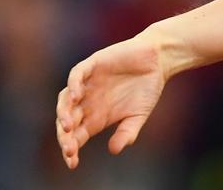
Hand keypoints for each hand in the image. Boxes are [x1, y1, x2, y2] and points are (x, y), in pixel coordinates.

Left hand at [56, 35, 165, 168]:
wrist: (159, 60)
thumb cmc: (148, 88)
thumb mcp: (139, 115)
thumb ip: (127, 132)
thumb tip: (114, 150)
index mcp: (97, 116)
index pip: (76, 135)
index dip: (71, 149)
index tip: (72, 162)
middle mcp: (88, 101)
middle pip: (67, 120)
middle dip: (65, 136)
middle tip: (69, 148)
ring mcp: (89, 83)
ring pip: (65, 99)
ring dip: (63, 112)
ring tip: (67, 126)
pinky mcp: (93, 64)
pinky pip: (76, 75)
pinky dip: (73, 85)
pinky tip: (77, 97)